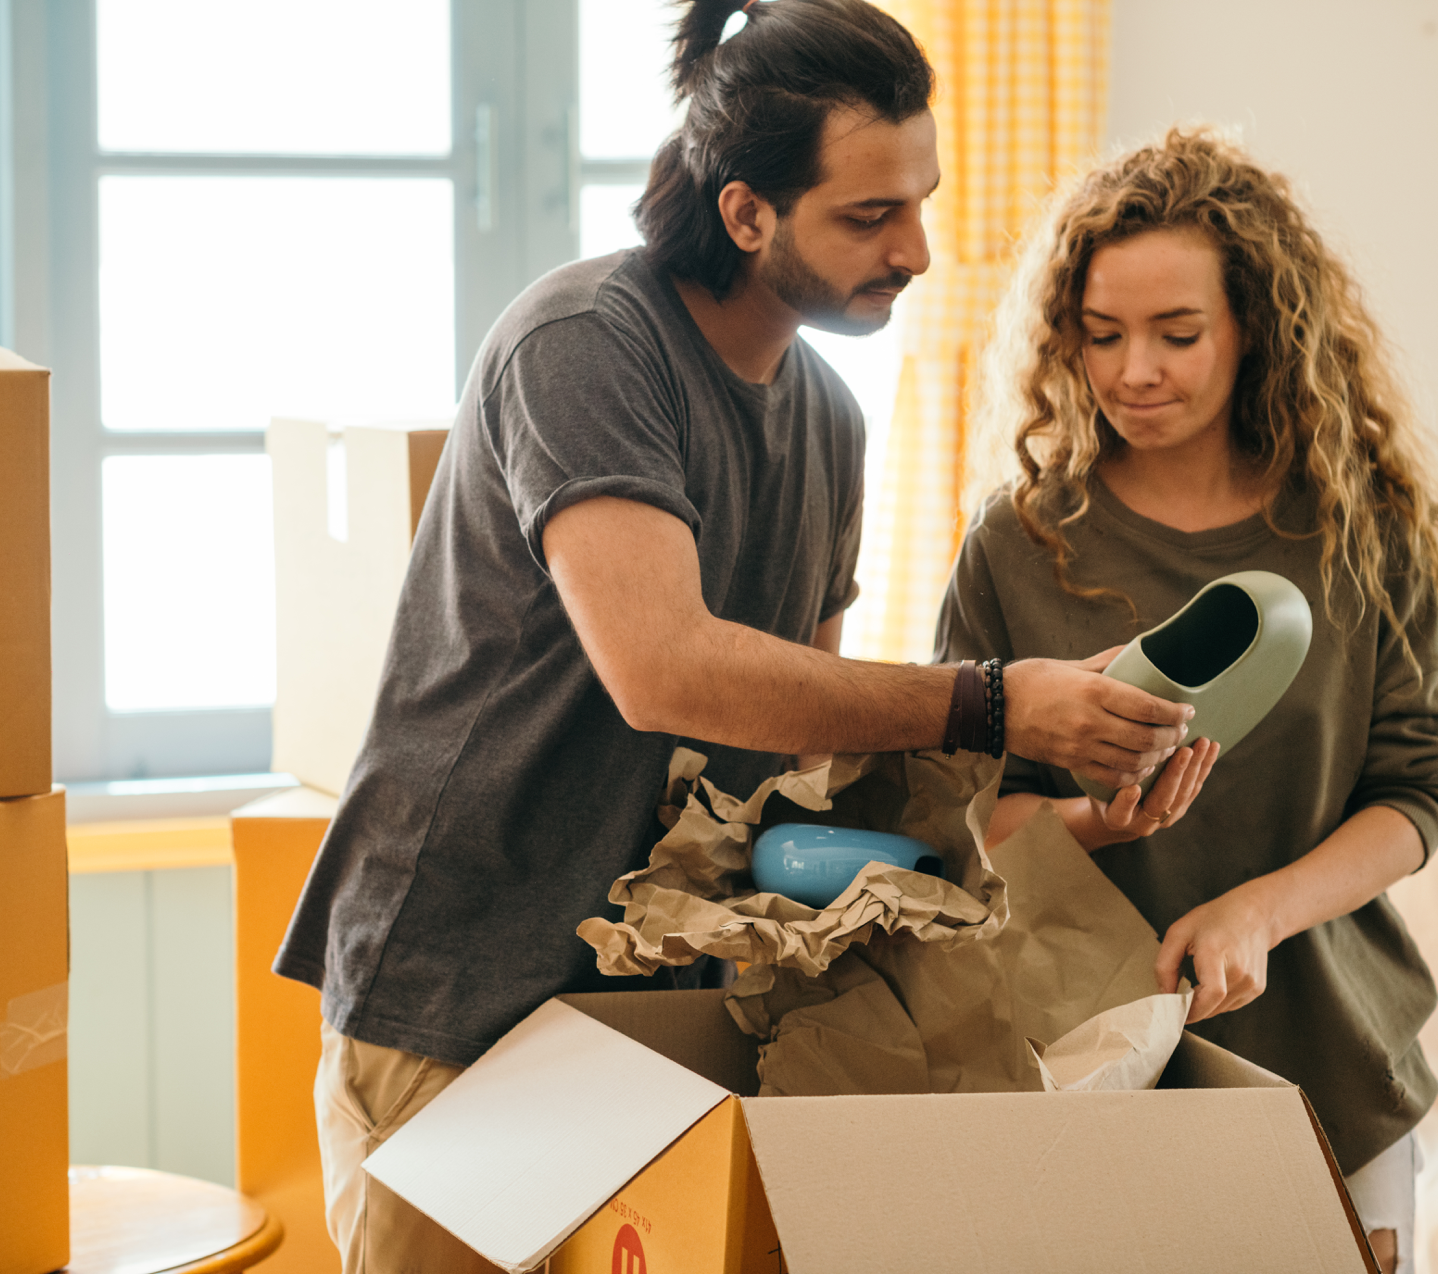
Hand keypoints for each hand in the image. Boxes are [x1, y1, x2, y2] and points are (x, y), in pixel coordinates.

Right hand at [1003, 648, 1193, 786]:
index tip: (1187, 710)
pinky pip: (1112, 777)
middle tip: (1180, 731)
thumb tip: (1139, 649)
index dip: (1175, 712)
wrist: (992, 708)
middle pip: (1147, 738)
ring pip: (1134, 761)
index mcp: (1094, 691)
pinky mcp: (1070, 762)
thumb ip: (1108, 662)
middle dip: (1172, 737)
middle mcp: (1090, 721)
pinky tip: (1141, 767)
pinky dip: (1134, 776)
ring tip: (1164, 749)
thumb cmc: (1031, 681)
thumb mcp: (1070, 665)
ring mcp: (1080, 746)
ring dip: (1156, 758)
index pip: (1149, 707)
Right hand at [1086, 738, 1219, 845]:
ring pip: (1183, 795)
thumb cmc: (1102, 790)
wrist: (1118, 814)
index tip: (1132, 788)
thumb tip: (1098, 744)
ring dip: (1196, 768)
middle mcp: (1142, 823)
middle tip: (1184, 751)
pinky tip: (1211, 749)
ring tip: (1202, 744)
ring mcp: (1165, 818)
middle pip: (1161, 801)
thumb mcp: (1094, 785)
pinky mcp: (1180, 809)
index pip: (1121, 813)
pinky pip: (1195, 789)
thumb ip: (1100, 772)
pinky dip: (1204, 768)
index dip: (1126, 802)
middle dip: (1175, 775)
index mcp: (1116, 819)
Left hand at [1155, 884, 1275, 1021]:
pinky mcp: (1257, 989)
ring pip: (1220, 1009)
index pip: (1212, 993)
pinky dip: (1217, 1001)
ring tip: (1196, 981)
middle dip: (1191, 1008)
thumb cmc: (1214, 919)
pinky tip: (1213, 980)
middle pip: (1212, 1006)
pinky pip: (1230, 1005)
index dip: (1192, 1009)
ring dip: (1204, 1005)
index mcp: (1217, 953)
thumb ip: (1165, 965)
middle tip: (1178, 995)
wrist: (1254, 915)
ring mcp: (1252, 982)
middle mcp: (1240, 971)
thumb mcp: (1178, 933)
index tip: (1174, 1012)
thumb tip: (1164, 995)